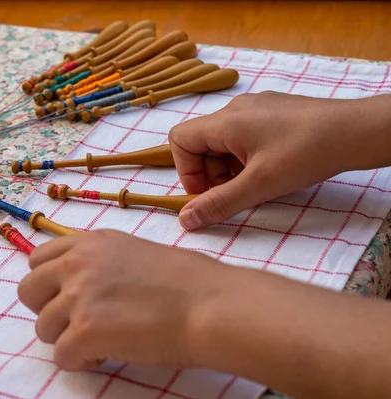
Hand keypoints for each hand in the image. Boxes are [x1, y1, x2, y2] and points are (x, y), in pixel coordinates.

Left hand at [17, 229, 223, 370]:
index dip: (50, 283)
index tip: (69, 297)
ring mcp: (77, 297)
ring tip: (101, 341)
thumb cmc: (188, 282)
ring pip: (41, 327)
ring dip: (66, 338)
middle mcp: (77, 264)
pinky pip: (60, 356)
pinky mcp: (83, 331)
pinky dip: (80, 361)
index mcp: (91, 243)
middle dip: (48, 310)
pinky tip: (107, 355)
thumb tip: (88, 289)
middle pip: (28, 290)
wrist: (209, 304)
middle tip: (78, 322)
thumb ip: (102, 264)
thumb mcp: (135, 253)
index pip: (39, 258)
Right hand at [168, 91, 390, 229]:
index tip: (208, 193)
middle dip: (210, 174)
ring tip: (256, 185)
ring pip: (225, 142)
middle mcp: (236, 109)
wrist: (357, 131)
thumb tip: (185, 220)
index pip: (180, 140)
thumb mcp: (259, 186)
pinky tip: (271, 170)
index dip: (186, 171)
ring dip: (229, 168)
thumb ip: (219, 204)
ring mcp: (256, 108)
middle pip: (202, 143)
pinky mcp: (274, 113)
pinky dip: (247, 157)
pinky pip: (245, 136)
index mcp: (225, 121)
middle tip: (235, 194)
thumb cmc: (305, 154)